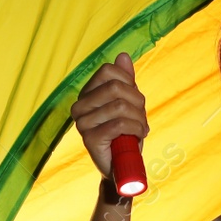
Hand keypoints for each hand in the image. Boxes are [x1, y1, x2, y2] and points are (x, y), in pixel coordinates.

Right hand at [70, 52, 147, 182]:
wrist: (121, 165)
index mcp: (86, 93)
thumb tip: (123, 56)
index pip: (109, 71)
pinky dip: (136, 129)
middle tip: (141, 117)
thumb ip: (125, 79)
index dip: (130, 83)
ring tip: (140, 128)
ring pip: (120, 106)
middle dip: (137, 102)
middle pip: (116, 87)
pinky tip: (138, 136)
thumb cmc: (125, 133)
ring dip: (139, 118)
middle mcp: (79, 106)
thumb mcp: (128, 102)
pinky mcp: (89, 139)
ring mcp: (82, 123)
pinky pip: (119, 124)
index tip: (136, 100)